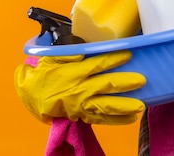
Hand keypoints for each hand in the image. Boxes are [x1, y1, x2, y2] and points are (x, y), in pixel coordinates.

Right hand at [14, 50, 145, 124]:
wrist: (32, 96)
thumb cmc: (45, 73)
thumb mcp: (52, 57)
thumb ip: (67, 54)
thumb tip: (81, 54)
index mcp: (74, 72)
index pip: (97, 64)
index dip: (113, 59)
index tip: (128, 54)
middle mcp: (80, 89)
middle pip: (106, 85)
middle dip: (125, 83)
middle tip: (141, 80)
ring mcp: (82, 104)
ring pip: (106, 106)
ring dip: (124, 106)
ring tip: (141, 106)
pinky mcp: (83, 115)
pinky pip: (102, 119)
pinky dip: (117, 120)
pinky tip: (131, 118)